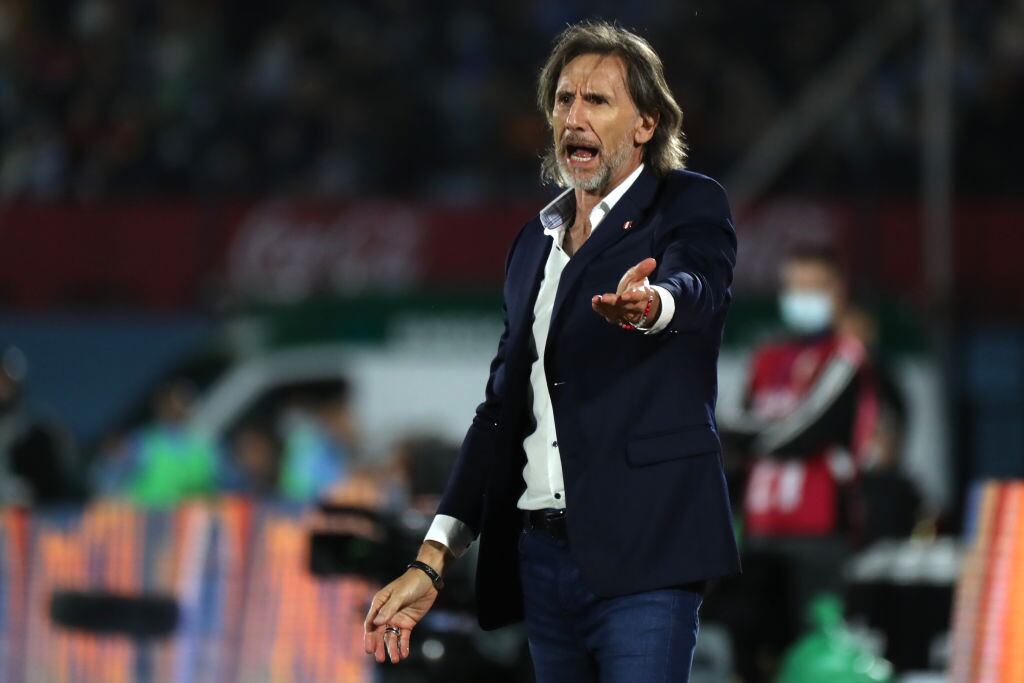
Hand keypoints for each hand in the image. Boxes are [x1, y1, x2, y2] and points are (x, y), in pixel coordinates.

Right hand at [363, 546, 445, 664]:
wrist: (428, 579)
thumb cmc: (411, 583)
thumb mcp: (400, 595)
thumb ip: (389, 609)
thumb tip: (376, 623)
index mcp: (380, 604)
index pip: (371, 623)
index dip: (369, 637)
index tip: (369, 649)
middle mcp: (386, 613)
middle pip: (380, 633)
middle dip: (379, 646)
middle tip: (380, 659)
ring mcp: (397, 618)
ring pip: (392, 636)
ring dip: (392, 648)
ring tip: (394, 660)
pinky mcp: (408, 622)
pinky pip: (404, 636)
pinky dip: (403, 645)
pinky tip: (404, 654)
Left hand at [591, 257, 660, 327]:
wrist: (638, 304)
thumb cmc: (636, 286)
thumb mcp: (638, 276)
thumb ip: (642, 269)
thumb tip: (652, 261)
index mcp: (643, 295)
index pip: (639, 297)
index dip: (632, 296)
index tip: (625, 295)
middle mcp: (636, 307)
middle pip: (626, 306)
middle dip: (614, 302)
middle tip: (604, 298)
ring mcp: (626, 315)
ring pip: (616, 312)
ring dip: (605, 307)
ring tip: (596, 299)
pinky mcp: (618, 319)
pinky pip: (609, 316)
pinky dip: (601, 310)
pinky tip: (594, 303)